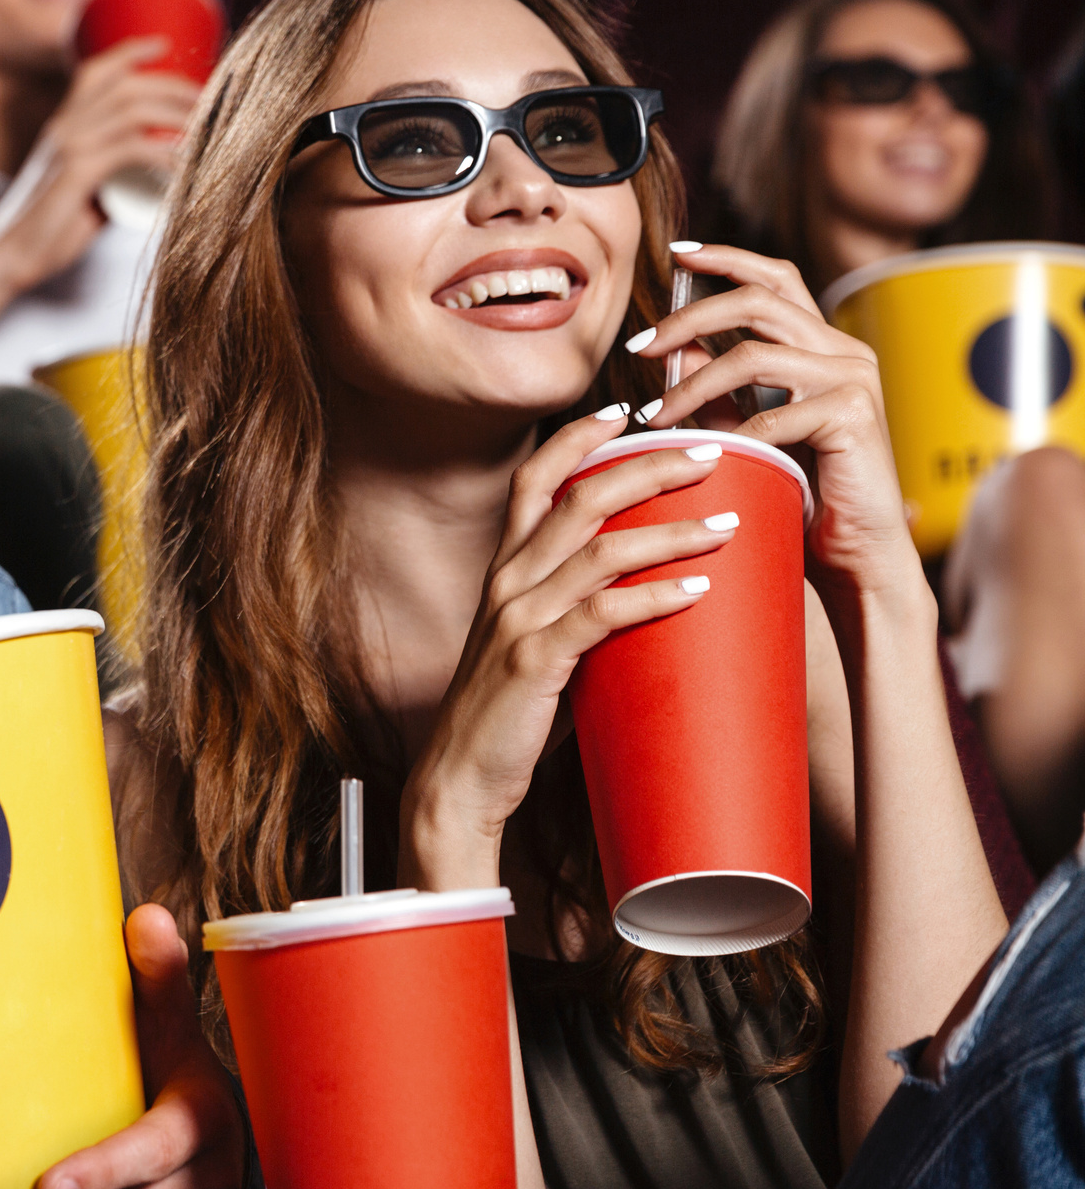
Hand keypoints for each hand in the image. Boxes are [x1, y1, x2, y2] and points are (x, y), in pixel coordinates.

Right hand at [0, 38, 203, 297]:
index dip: (130, 52)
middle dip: (172, 86)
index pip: (95, 72)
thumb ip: (113, 174)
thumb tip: (152, 175)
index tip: (164, 46)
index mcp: (62, 125)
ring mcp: (69, 147)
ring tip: (205, 127)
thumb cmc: (51, 228)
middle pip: (126, 86)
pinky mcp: (77, 174)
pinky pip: (130, 149)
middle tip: (207, 98)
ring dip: (176, 115)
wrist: (12, 255)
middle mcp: (64, 127)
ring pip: (133, 111)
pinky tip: (184, 163)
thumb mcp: (84, 189)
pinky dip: (164, 153)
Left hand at [26, 905, 244, 1188]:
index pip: (148, 1153)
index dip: (97, 1171)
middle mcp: (208, 1183)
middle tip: (35, 1165)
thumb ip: (157, 976)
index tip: (46, 1187)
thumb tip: (147, 917)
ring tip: (68, 1180)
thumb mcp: (168, 1029)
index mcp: (203, 1122)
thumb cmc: (173, 1078)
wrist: (216, 1152)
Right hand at [402, 408, 737, 889]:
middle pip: (579, 496)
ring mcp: (518, 619)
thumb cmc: (508, 714)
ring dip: (671, 530)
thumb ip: (579, 610)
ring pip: (601, 550)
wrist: (460, 780)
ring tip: (729, 521)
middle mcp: (506, 581)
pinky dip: (654, 596)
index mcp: (504, 569)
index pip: (536, 479)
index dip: (579, 436)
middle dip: (649, 466)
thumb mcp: (537, 644)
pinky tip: (698, 588)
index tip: (629, 407)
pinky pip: (602, 615)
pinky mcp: (535, 662)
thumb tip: (653, 591)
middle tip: (712, 452)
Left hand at [625, 244, 913, 595]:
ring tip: (655, 418)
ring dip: (692, 386)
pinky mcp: (855, 416)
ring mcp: (854, 380)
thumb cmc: (802, 494)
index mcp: (823, 346)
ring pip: (753, 355)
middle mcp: (845, 352)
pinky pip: (772, 414)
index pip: (776, 279)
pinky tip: (706, 456)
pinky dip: (731, 435)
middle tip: (640, 348)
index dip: (727, 258)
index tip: (677, 253)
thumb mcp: (751, 431)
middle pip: (757, 303)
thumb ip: (720, 390)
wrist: (855, 555)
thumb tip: (677, 350)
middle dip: (688, 318)